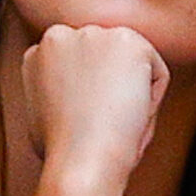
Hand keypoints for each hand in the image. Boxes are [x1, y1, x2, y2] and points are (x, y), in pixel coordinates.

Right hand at [20, 24, 168, 179]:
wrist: (79, 161)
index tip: (88, 119)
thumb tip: (82, 93)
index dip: (89, 95)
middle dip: (112, 89)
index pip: (80, 64)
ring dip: (131, 96)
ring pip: (132, 67)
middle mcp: (60, 34)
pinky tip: (129, 116)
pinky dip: (152, 102)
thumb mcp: (45, 113)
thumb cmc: (63, 152)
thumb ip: (60, 89)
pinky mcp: (128, 41)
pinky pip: (157, 73)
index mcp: (37, 52)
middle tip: (103, 125)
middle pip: (107, 62)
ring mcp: (93, 34)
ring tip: (113, 123)